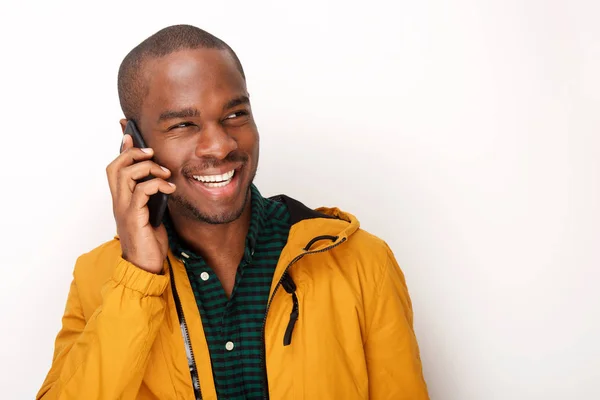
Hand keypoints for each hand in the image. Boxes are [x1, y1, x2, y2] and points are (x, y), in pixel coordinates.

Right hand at [106, 134, 175, 272]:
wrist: (145, 266)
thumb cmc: (149, 241)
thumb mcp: (152, 212)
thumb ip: (152, 196)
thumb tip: (162, 179)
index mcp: (122, 200)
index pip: (114, 168)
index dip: (121, 149)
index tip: (129, 134)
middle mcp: (118, 202)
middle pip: (115, 166)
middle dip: (133, 154)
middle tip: (152, 153)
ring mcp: (124, 209)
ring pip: (126, 175)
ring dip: (148, 168)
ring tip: (165, 173)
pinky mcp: (134, 217)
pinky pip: (142, 191)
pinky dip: (157, 185)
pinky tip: (170, 188)